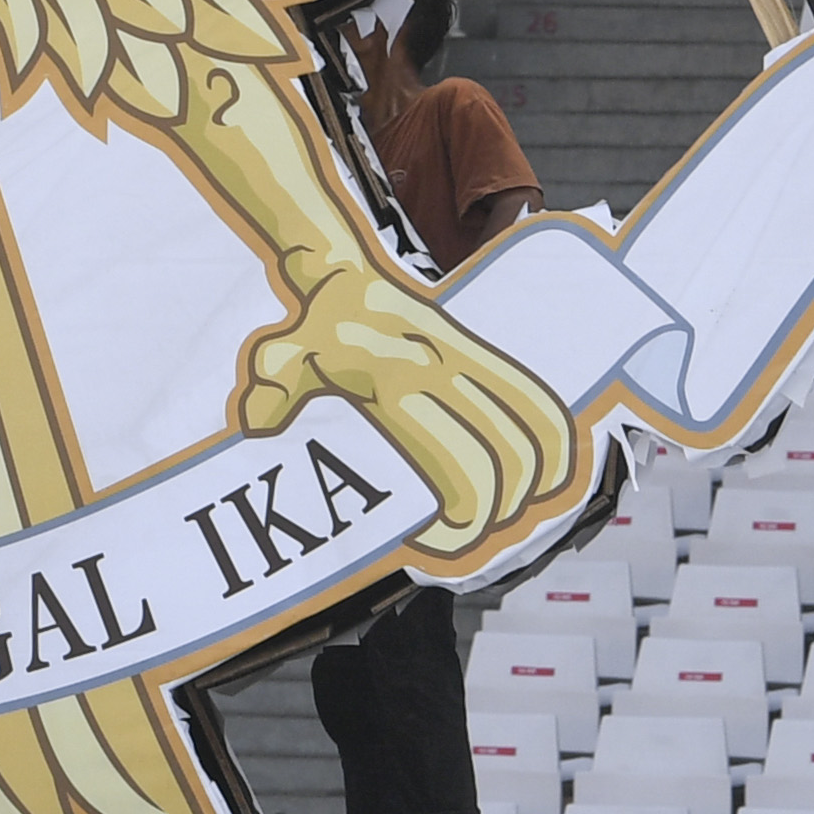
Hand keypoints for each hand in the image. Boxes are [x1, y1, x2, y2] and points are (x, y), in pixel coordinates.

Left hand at [226, 265, 574, 561]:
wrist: (343, 275)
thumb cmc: (315, 330)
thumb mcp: (282, 357)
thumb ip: (272, 386)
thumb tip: (260, 422)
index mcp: (406, 383)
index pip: (467, 475)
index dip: (466, 527)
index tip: (431, 538)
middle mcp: (452, 371)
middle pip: (517, 466)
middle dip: (501, 515)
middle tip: (460, 529)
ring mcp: (476, 360)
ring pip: (547, 435)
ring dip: (539, 485)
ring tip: (500, 507)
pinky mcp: (490, 357)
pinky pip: (545, 407)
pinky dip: (553, 448)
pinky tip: (531, 477)